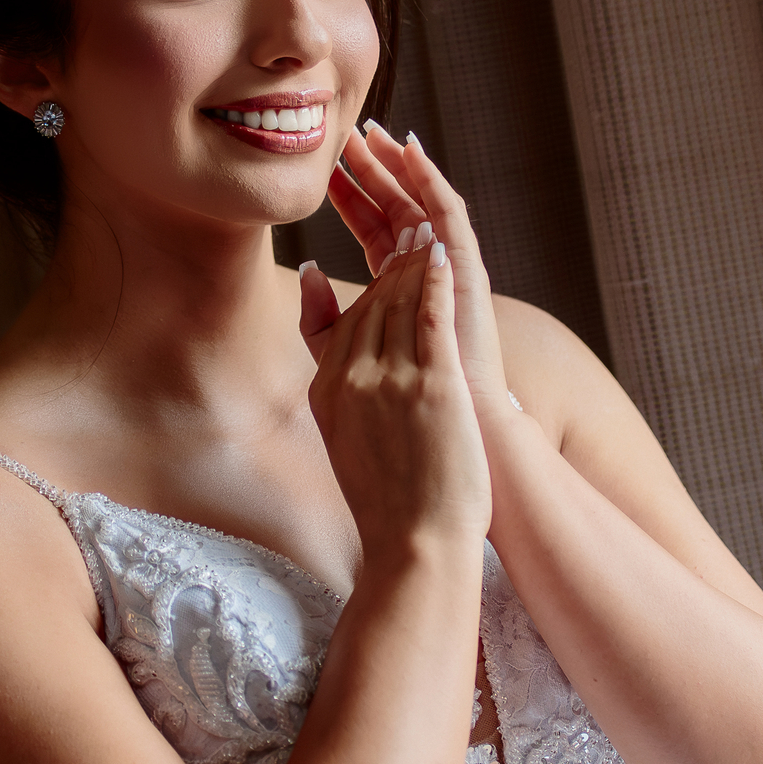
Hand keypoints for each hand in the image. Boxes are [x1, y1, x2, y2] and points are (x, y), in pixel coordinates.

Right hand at [298, 239, 491, 557]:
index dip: (372, 278)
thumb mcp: (342, 435)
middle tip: (406, 217)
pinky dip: (436, 279)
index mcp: (329, 389)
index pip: (349, 315)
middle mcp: (354, 378)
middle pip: (373, 300)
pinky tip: (444, 252)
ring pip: (402, 300)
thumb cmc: (388, 499)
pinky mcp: (431, 385)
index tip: (387, 247)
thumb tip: (319, 313)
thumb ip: (330, 372)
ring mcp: (391, 380)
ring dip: (415, 257)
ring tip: (427, 226)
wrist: (414, 546)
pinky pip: (431, 315)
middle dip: (391, 256)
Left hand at [329, 127, 515, 434]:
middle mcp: (427, 277)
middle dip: (373, 172)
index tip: (326, 170)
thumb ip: (324, 319)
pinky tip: (413, 152)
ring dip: (400, 167)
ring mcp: (449, 271)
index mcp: (403, 292)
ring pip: (422, 204)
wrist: (453, 435)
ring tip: (377, 133)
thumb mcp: (348, 356)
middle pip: (398, 210)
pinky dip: (430, 181)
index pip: (375, 232)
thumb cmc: (404, 411)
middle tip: (349, 132)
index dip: (352, 200)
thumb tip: (306, 269)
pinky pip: (449, 215)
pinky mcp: (466, 272)